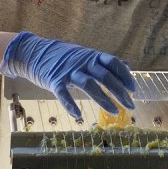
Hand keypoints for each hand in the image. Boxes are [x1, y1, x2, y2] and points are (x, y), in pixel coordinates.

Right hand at [0, 31, 134, 120]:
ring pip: (88, 84)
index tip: (133, 89)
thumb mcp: (86, 55)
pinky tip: (78, 116)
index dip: (124, 75)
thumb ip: (105, 62)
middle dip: (119, 92)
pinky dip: (70, 104)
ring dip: (103, 99)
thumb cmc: (63, 57)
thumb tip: (127, 65)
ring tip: (114, 112)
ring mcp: (68, 71)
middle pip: (104, 76)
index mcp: (91, 56)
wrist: (34, 52)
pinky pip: (63, 93)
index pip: (112, 63)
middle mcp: (82, 62)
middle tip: (130, 106)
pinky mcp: (54, 80)